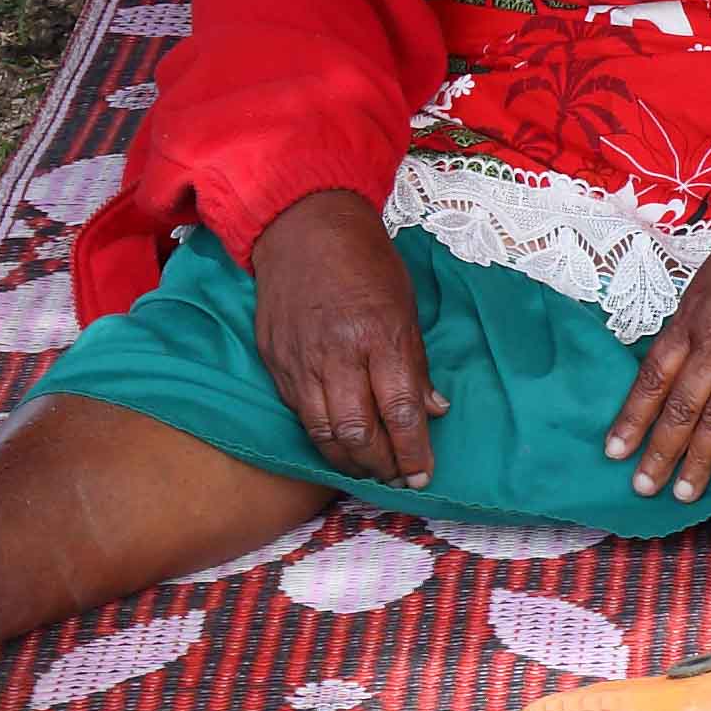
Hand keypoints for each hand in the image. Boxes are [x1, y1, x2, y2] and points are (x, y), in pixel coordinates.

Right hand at [248, 192, 443, 489]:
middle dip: (381, 466)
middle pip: (357, 432)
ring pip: (322, 433)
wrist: (303, 230)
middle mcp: (338, 355)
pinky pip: (299, 415)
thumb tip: (434, 410)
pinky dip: (321, 439)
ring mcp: (301, 362)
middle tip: (398, 481)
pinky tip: (338, 448)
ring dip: (349, 463)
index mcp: (380, 336)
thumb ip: (417, 363)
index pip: (399, 411)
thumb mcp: (406, 306)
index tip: (423, 475)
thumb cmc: (366, 264)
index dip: (412, 451)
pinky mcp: (276, 364)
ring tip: (371, 473)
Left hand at [605, 196, 710, 502]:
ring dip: (698, 458)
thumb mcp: (707, 281)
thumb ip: (689, 325)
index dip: (632, 417)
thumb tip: (671, 365)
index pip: (653, 377)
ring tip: (684, 493)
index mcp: (690, 317)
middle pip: (681, 405)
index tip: (614, 451)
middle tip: (643, 487)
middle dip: (660, 450)